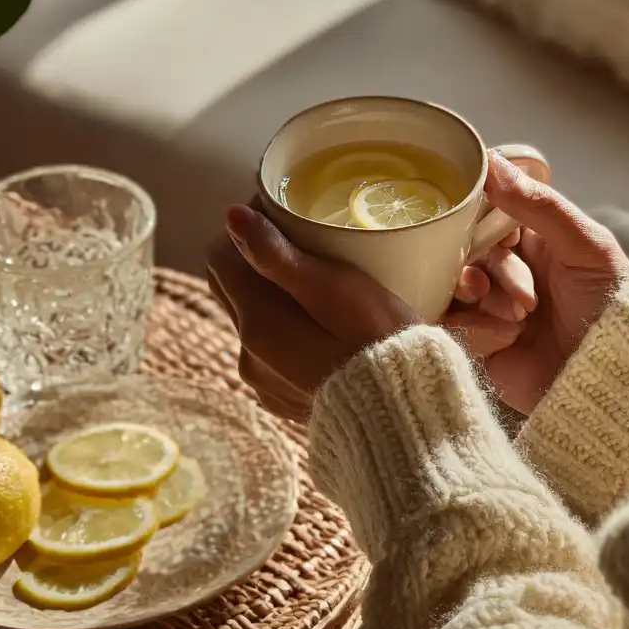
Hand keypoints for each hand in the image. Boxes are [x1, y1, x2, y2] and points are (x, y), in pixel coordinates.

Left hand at [207, 201, 417, 422]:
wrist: (407, 416)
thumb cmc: (382, 342)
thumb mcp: (337, 289)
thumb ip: (279, 256)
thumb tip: (230, 215)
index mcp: (257, 322)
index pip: (221, 256)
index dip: (247, 227)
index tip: (282, 212)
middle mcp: (249, 355)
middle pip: (232, 286)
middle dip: (255, 256)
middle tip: (301, 238)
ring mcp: (263, 381)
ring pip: (251, 318)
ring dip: (271, 294)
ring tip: (315, 278)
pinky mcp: (281, 398)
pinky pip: (269, 350)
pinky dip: (285, 328)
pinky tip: (319, 323)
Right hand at [449, 151, 628, 413]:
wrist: (615, 380)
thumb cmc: (614, 308)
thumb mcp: (587, 246)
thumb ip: (539, 204)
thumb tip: (493, 162)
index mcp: (530, 240)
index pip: (484, 217)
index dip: (483, 225)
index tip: (500, 240)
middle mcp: (505, 272)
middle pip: (464, 254)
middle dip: (491, 272)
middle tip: (525, 294)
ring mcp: (488, 309)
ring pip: (453, 289)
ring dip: (483, 300)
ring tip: (517, 318)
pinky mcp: (476, 345)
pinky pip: (449, 326)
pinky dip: (474, 330)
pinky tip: (506, 339)